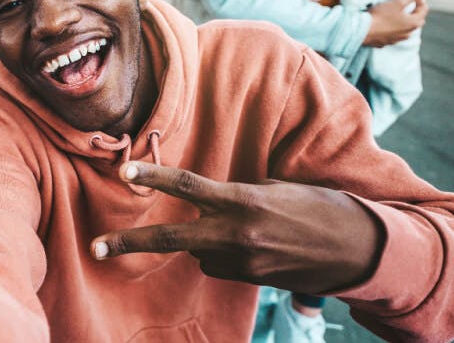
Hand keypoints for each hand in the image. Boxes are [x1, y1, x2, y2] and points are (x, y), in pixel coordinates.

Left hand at [91, 162, 381, 294]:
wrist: (358, 250)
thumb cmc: (319, 205)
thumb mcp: (276, 187)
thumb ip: (236, 193)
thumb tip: (207, 202)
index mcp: (244, 201)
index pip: (188, 186)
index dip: (153, 177)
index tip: (124, 172)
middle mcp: (238, 234)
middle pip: (170, 238)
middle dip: (129, 243)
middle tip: (95, 246)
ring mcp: (243, 262)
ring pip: (198, 250)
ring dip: (205, 238)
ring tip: (248, 226)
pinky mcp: (250, 280)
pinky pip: (218, 264)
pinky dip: (223, 252)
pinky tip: (254, 244)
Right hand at [364, 0, 425, 46]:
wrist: (363, 31)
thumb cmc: (381, 16)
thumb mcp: (397, 2)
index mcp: (413, 23)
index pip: (423, 10)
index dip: (420, 1)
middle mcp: (408, 33)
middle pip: (416, 21)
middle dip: (414, 13)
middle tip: (408, 5)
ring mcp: (397, 40)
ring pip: (405, 30)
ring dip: (404, 23)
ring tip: (397, 16)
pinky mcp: (386, 43)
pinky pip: (393, 35)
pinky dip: (393, 29)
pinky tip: (386, 25)